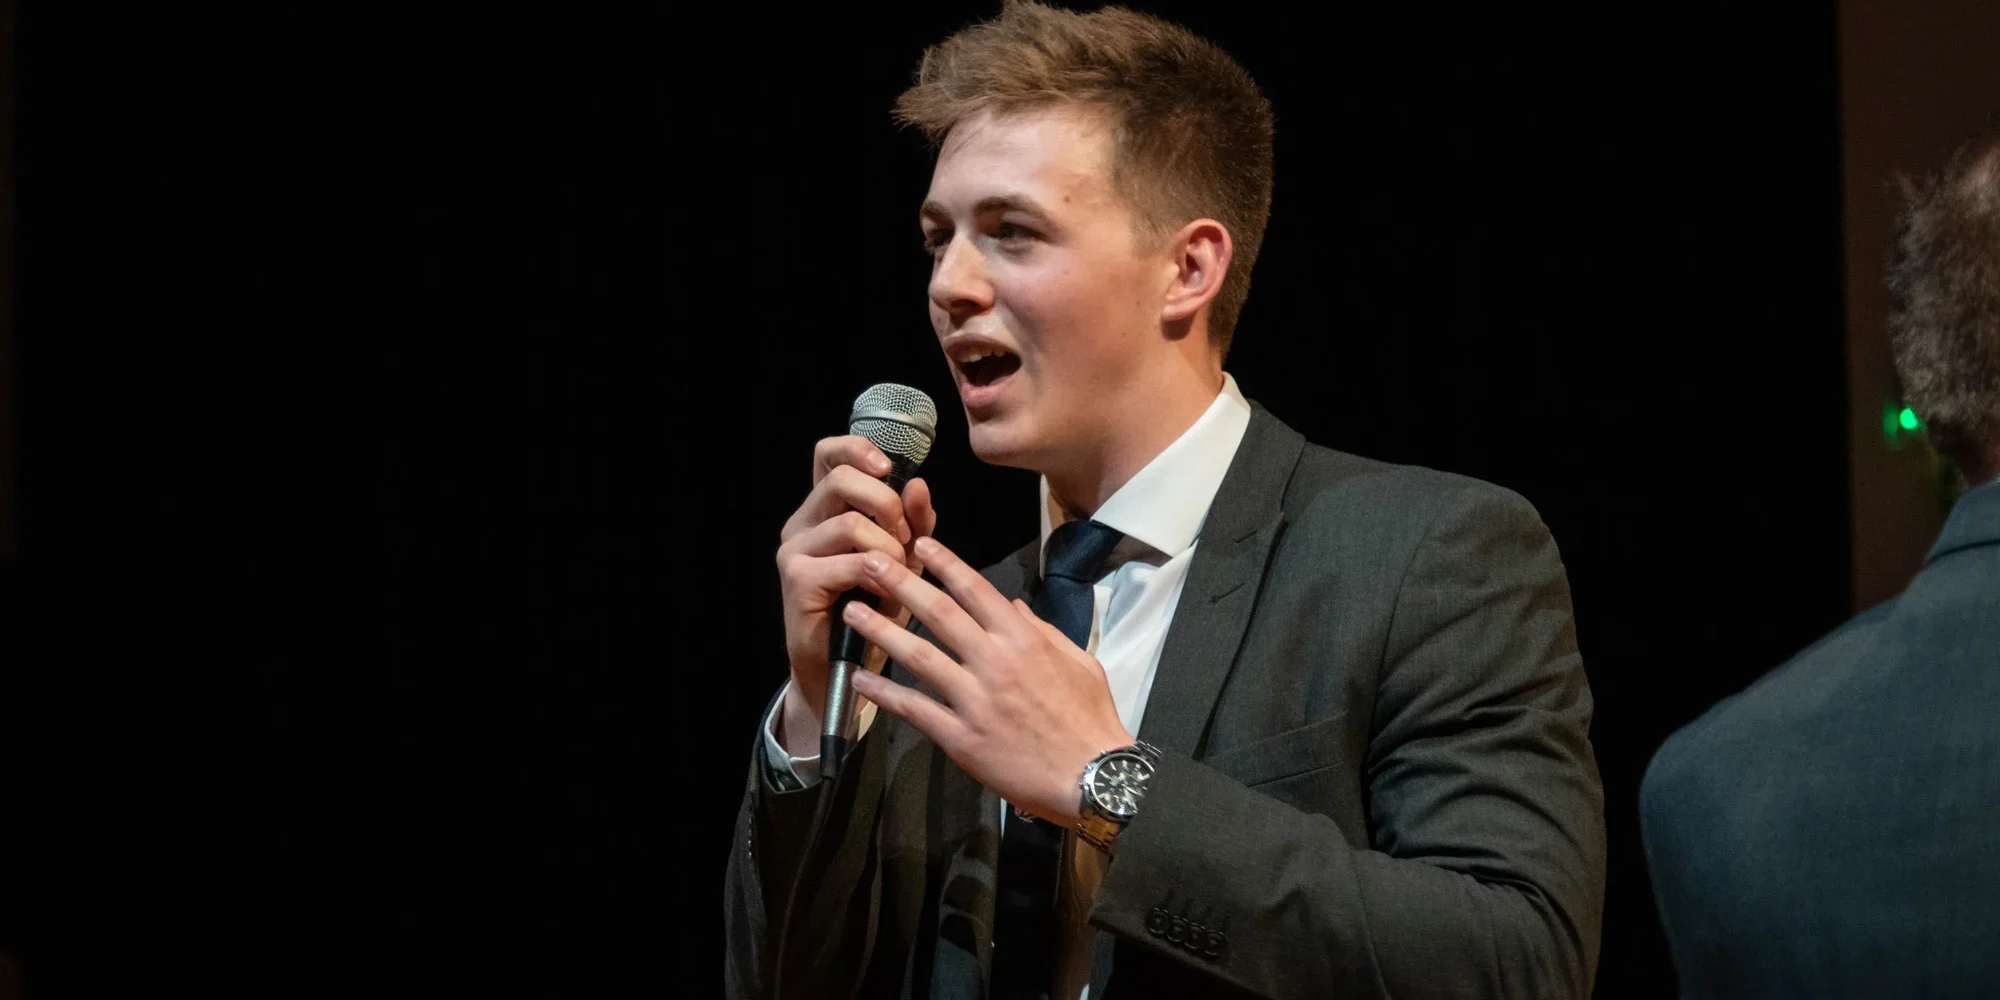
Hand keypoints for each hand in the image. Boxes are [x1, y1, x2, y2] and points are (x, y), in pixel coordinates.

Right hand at [775, 435, 937, 758]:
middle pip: (841, 480)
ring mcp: (794, 550)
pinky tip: (886, 595)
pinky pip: (852, 562)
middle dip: (886, 505)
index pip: (827, 455)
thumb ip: (913, 522)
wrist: (846, 669)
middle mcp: (801, 523)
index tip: (889, 469)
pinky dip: (880, 576)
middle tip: (903, 538)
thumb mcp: (903, 559)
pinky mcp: (797, 580)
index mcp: (823, 510)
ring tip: (897, 577)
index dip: (857, 450)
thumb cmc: (874, 610)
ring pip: (852, 524)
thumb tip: (919, 485)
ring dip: (889, 549)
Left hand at [843, 536, 1133, 825]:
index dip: (944, 563)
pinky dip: (885, 695)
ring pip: (919, 656)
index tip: (919, 545)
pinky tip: (860, 681)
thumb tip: (1010, 603)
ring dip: (881, 631)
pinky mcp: (961, 738)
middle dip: (900, 583)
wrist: (1093, 778)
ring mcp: (975, 701)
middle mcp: (994, 662)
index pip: (975, 590)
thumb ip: (1042, 629)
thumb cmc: (1090, 718)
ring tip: (852, 612)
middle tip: (869, 562)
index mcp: (1023, 640)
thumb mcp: (1079, 661)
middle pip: (938, 612)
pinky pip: (915, 709)